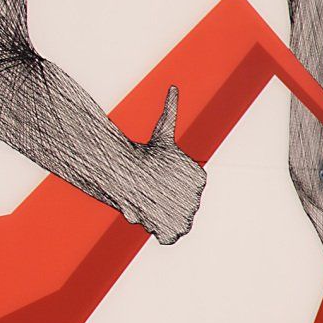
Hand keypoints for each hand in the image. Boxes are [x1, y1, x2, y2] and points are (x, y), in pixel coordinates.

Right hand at [117, 87, 206, 243]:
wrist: (122, 171)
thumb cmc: (141, 152)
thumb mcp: (161, 130)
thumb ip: (171, 110)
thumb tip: (173, 87)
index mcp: (200, 178)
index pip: (185, 188)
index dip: (165, 184)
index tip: (154, 176)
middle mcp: (199, 198)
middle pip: (177, 205)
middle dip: (160, 201)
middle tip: (145, 189)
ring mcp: (188, 216)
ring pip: (173, 221)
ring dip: (159, 216)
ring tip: (146, 202)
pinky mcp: (174, 232)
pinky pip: (169, 236)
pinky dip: (158, 231)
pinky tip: (149, 217)